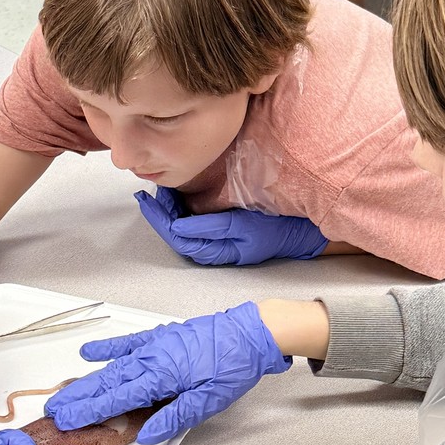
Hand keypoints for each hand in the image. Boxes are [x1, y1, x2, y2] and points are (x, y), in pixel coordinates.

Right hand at [44, 301, 291, 442]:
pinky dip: (109, 348)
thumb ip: (175, 417)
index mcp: (161, 377)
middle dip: (79, 398)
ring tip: (65, 392)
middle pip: (107, 382)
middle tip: (54, 410)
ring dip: (88, 380)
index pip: (116, 398)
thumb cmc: (233, 368)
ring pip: (114, 366)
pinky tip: (90, 353)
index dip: (89, 411)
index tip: (66, 419)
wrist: (249, 333)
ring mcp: (154, 345)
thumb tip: (145, 434)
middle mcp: (151, 359)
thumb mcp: (209, 401)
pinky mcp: (162, 336)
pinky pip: (129, 343)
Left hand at [136, 187, 328, 265]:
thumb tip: (178, 227)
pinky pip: (191, 223)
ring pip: (180, 228)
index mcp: (214, 251)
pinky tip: (175, 197)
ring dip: (167, 210)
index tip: (149, 200)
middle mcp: (211, 248)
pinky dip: (180, 209)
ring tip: (158, 193)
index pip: (176, 237)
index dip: (159, 218)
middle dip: (159, 214)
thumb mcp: (241, 226)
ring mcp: (214, 241)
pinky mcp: (219, 231)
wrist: (296, 232)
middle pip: (173, 233)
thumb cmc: (274, 229)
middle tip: (147, 195)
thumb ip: (209, 227)